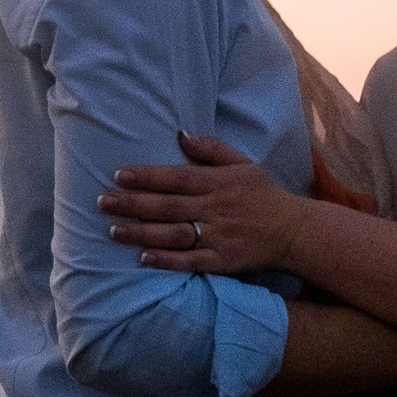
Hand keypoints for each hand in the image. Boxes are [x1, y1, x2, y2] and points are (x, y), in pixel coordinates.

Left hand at [98, 132, 313, 273]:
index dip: (147, 176)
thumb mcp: (243, 163)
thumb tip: (180, 135)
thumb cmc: (263, 194)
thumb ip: (212, 149)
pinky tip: (144, 258)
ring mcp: (217, 236)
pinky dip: (167, 260)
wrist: (294, 231)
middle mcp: (215, 209)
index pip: (176, 178)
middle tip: (102, 202)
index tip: (119, 175)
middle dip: (133, 204)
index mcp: (218, 183)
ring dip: (141, 232)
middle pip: (167, 206)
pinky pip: (190, 261)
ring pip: (173, 234)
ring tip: (113, 230)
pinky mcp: (220, 261)